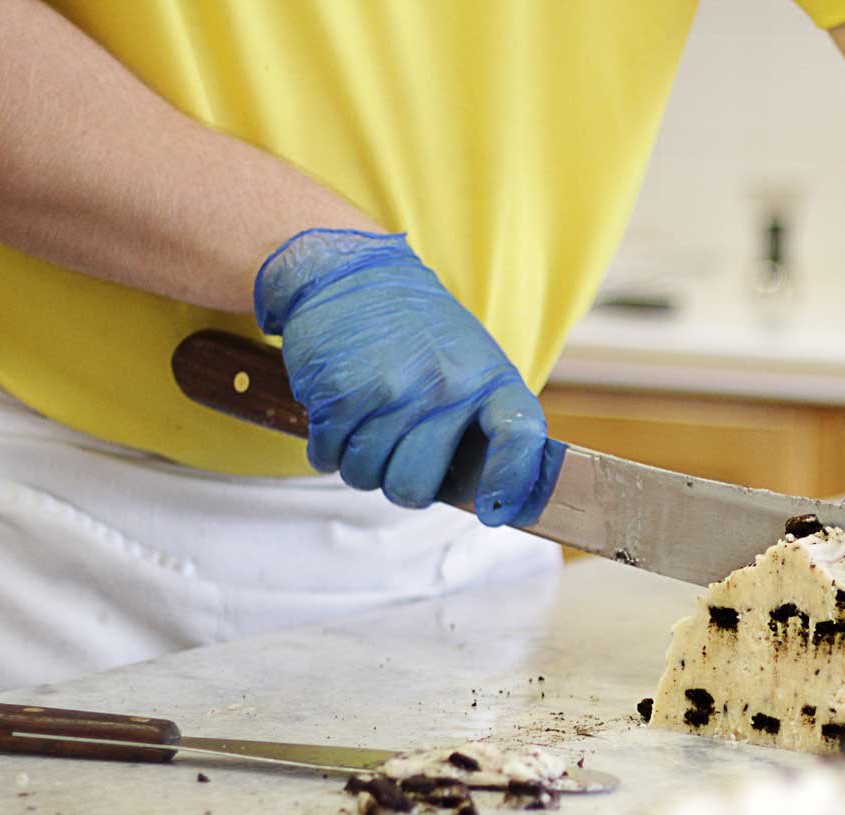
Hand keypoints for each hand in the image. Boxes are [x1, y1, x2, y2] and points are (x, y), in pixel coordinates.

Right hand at [254, 229, 562, 525]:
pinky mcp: (341, 391)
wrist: (350, 273)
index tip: (494, 510)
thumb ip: (480, 424)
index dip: (510, 482)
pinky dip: (325, 448)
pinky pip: (326, 456)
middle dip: (397, 483)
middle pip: (415, 488)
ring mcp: (392, 390)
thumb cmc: (416, 334)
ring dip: (357, 464)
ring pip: (365, 477)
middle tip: (394, 452)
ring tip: (363, 425)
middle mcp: (446, 387)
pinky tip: (336, 415)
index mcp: (489, 380)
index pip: (519, 438)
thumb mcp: (469, 363)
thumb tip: (494, 504)